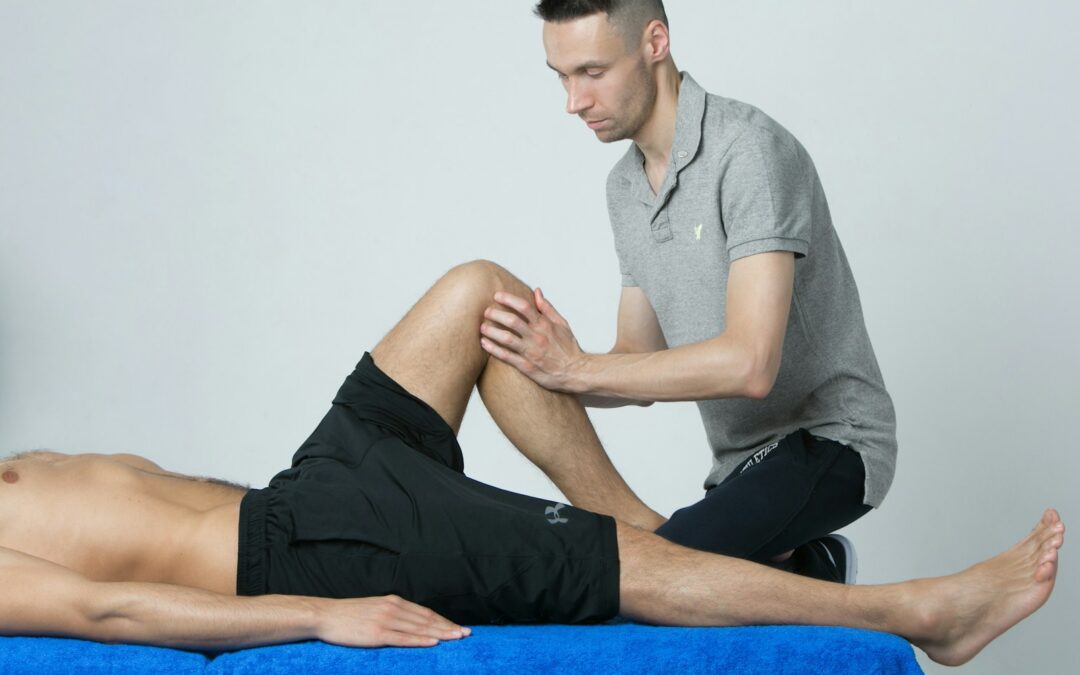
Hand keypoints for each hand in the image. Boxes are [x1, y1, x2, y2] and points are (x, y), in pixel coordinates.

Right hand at [316, 595, 469, 647]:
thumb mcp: (375, 608)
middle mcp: (393, 608)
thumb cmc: (349, 615)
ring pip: (419, 628)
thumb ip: (393, 613)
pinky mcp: (377, 634)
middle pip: (427, 620)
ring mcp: (386, 620)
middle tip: (466, 634)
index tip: (458, 627)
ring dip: (440, 633)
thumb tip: (411, 622)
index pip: (425, 612)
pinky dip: (420, 640)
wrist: (325, 615)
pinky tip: (433, 642)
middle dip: (448, 627)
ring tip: (457, 638)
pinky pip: (403, 638)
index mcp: (394, 601)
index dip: (444, 620)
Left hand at [480, 288, 585, 391]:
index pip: (524, 306)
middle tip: (486, 312)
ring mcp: (531, 352)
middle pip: (512, 321)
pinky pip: (506, 356)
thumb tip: (537, 291)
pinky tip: (484, 343)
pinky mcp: (526, 366)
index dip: (508, 299)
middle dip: (495, 314)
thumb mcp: (562, 324)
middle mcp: (537, 337)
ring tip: (482, 327)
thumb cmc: (568, 348)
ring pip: (506, 338)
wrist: (575, 372)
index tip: (497, 295)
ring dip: (491, 331)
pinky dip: (493, 348)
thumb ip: (547, 307)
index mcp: (545, 325)